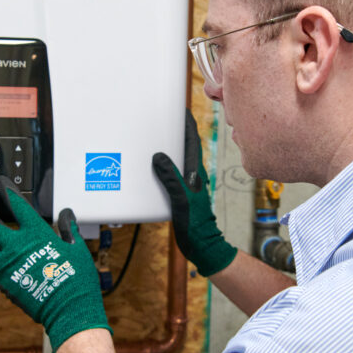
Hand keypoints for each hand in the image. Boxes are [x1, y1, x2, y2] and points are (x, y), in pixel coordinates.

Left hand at [0, 177, 110, 352]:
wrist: (68, 309)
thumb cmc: (76, 280)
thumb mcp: (77, 249)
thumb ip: (68, 229)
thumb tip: (66, 215)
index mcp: (37, 234)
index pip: (17, 206)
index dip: (7, 192)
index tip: (1, 183)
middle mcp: (17, 247)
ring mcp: (6, 265)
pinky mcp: (2, 281)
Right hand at [152, 110, 236, 276]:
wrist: (202, 246)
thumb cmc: (196, 225)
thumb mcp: (181, 199)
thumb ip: (171, 177)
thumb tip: (159, 156)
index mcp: (195, 171)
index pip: (191, 139)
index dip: (186, 122)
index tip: (178, 107)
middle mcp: (192, 174)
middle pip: (183, 145)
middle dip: (175, 129)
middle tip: (160, 116)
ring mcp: (187, 183)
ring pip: (177, 158)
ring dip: (167, 145)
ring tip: (152, 135)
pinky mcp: (180, 193)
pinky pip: (170, 172)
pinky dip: (161, 164)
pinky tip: (149, 167)